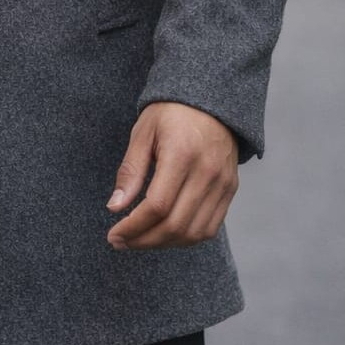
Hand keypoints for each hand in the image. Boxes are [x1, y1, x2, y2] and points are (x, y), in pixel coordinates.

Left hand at [104, 102, 238, 249]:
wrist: (211, 100)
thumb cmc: (170, 113)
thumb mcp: (143, 133)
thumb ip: (130, 171)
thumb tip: (115, 207)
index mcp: (182, 154)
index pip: (158, 206)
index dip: (133, 227)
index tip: (114, 234)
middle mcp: (207, 172)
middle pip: (176, 225)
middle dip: (144, 241)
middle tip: (121, 242)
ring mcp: (223, 183)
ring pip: (194, 233)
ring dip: (164, 244)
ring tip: (140, 240)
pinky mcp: (230, 190)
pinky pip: (210, 227)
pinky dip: (185, 238)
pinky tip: (164, 233)